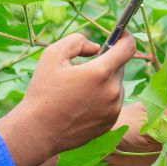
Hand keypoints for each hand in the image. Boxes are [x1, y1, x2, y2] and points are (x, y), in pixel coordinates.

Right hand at [0, 31, 135, 165]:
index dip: (126, 37)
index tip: (120, 35)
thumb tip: (96, 47)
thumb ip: (77, 41)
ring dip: (104, 82)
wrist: (38, 131)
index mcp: (101, 72)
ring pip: (116, 85)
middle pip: (120, 67)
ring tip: (79, 90)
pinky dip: (103, 98)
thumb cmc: (43, 91)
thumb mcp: (53, 55)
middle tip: (84, 69)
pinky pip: (113, 103)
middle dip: (106, 63)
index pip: (128, 48)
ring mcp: (113, 109)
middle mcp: (112, 91)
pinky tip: (81, 104)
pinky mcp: (110, 123)